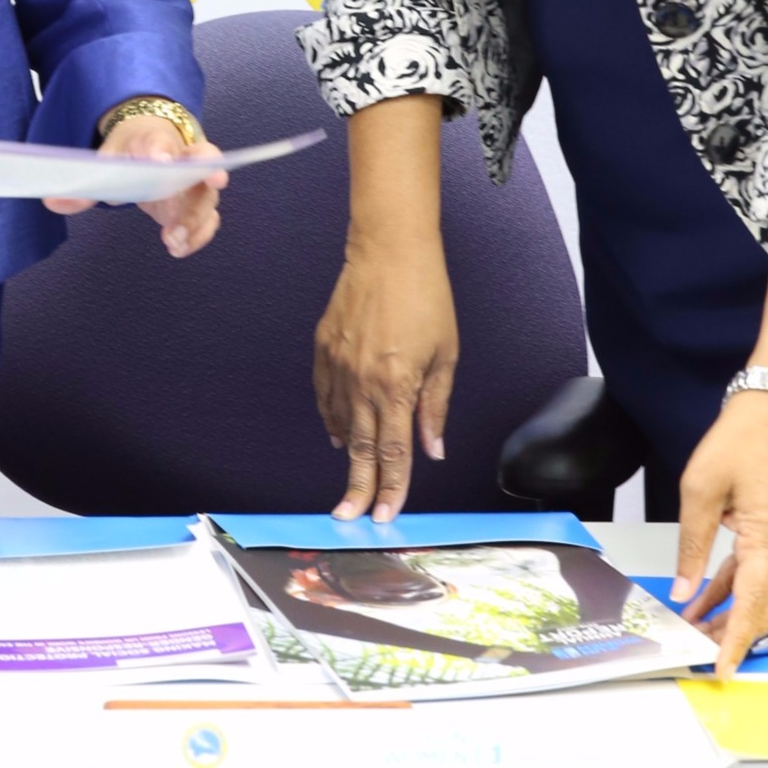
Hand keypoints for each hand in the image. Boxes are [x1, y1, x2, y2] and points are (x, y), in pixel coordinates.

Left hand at [46, 109, 225, 258]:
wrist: (153, 143)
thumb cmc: (131, 152)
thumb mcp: (105, 162)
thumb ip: (84, 186)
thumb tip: (52, 201)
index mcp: (156, 140)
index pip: (159, 142)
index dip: (161, 151)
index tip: (160, 161)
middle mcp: (185, 158)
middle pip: (201, 165)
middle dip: (201, 182)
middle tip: (192, 207)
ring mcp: (196, 182)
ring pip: (207, 198)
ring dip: (195, 221)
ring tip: (172, 241)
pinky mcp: (198, 205)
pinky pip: (208, 221)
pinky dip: (198, 236)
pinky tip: (177, 249)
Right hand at [313, 235, 457, 521]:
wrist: (389, 250)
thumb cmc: (426, 296)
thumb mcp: (444, 354)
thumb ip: (434, 406)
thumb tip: (431, 449)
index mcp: (396, 386)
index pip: (394, 451)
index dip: (391, 487)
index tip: (385, 515)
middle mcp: (362, 381)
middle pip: (362, 448)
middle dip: (359, 487)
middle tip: (350, 517)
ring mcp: (338, 365)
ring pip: (341, 424)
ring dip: (348, 455)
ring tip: (351, 482)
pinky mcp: (323, 348)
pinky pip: (324, 396)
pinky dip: (332, 419)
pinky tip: (339, 434)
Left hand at [672, 390, 767, 678]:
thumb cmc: (741, 439)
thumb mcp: (701, 489)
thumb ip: (692, 544)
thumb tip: (682, 589)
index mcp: (767, 538)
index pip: (752, 603)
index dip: (736, 639)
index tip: (722, 667)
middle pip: (761, 606)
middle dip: (733, 635)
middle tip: (701, 656)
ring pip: (757, 592)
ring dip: (729, 615)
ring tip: (695, 633)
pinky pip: (752, 571)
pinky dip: (730, 590)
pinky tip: (703, 601)